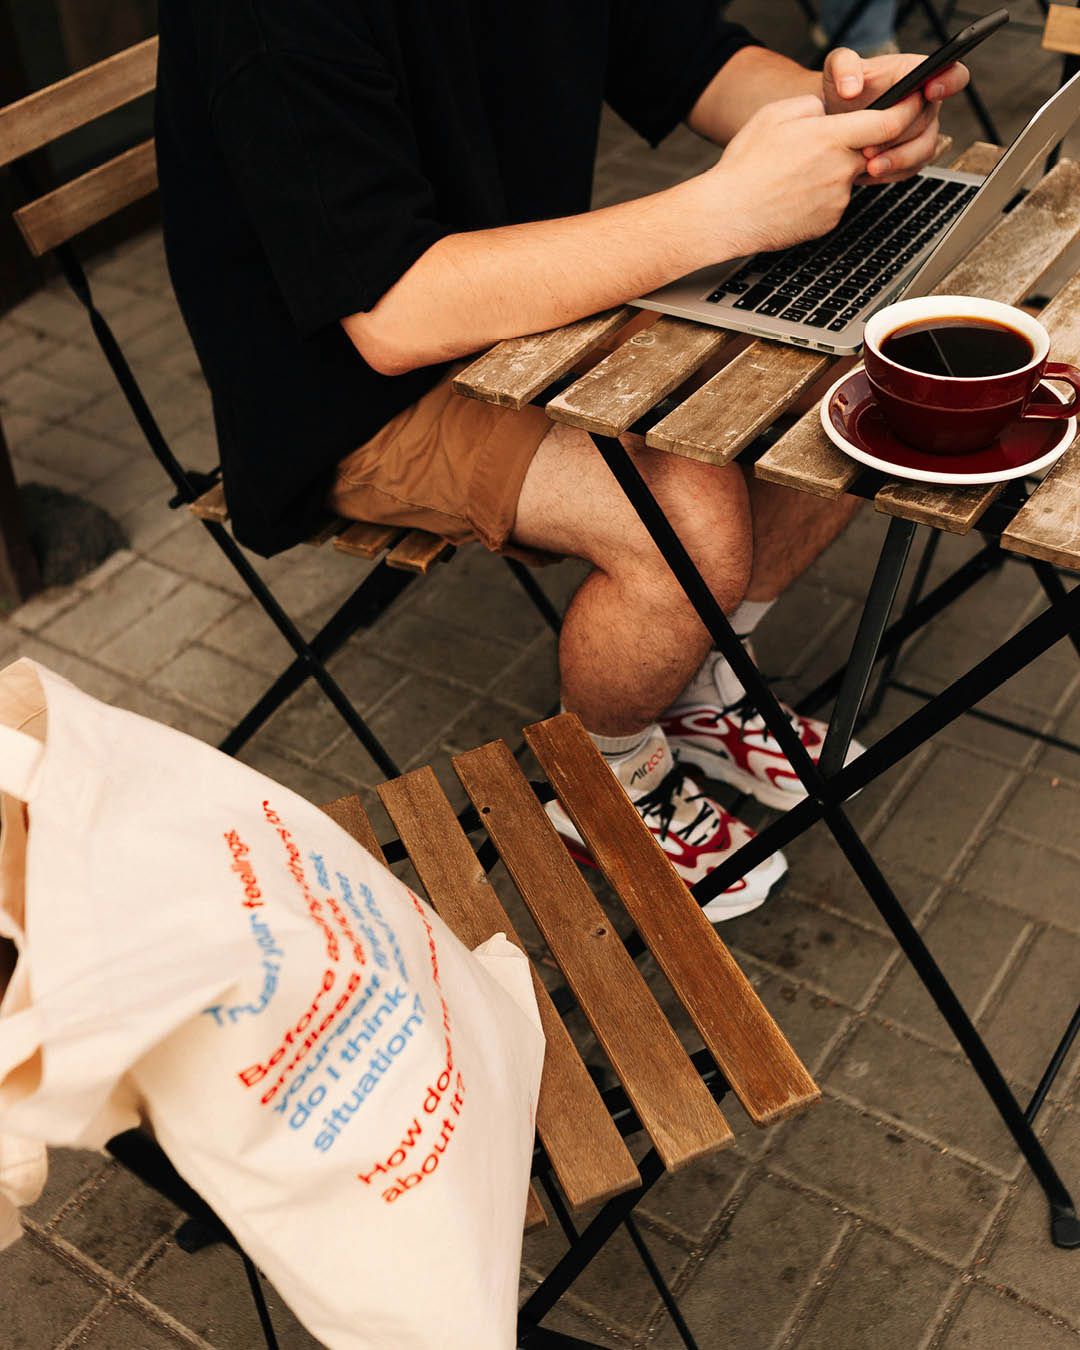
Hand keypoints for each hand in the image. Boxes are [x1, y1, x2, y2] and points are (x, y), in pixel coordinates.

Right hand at [703, 92, 930, 256]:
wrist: (727, 215)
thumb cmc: (745, 166)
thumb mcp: (774, 115)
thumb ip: (811, 105)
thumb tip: (826, 112)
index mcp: (832, 138)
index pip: (890, 124)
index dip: (908, 111)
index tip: (915, 105)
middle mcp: (841, 170)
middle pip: (868, 151)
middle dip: (854, 146)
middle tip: (818, 149)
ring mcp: (837, 200)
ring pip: (846, 178)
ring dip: (828, 174)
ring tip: (790, 177)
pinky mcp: (828, 222)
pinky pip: (832, 203)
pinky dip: (818, 198)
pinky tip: (790, 197)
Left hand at [822, 47, 969, 180]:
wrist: (834, 118)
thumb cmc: (843, 87)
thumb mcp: (837, 66)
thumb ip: (843, 65)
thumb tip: (851, 88)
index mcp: (918, 74)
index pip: (953, 74)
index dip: (949, 82)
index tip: (931, 91)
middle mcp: (925, 103)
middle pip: (927, 121)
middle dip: (900, 135)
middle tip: (870, 145)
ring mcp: (920, 132)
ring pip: (922, 150)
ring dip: (897, 160)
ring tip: (869, 165)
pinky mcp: (910, 157)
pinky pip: (910, 169)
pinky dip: (890, 174)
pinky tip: (867, 173)